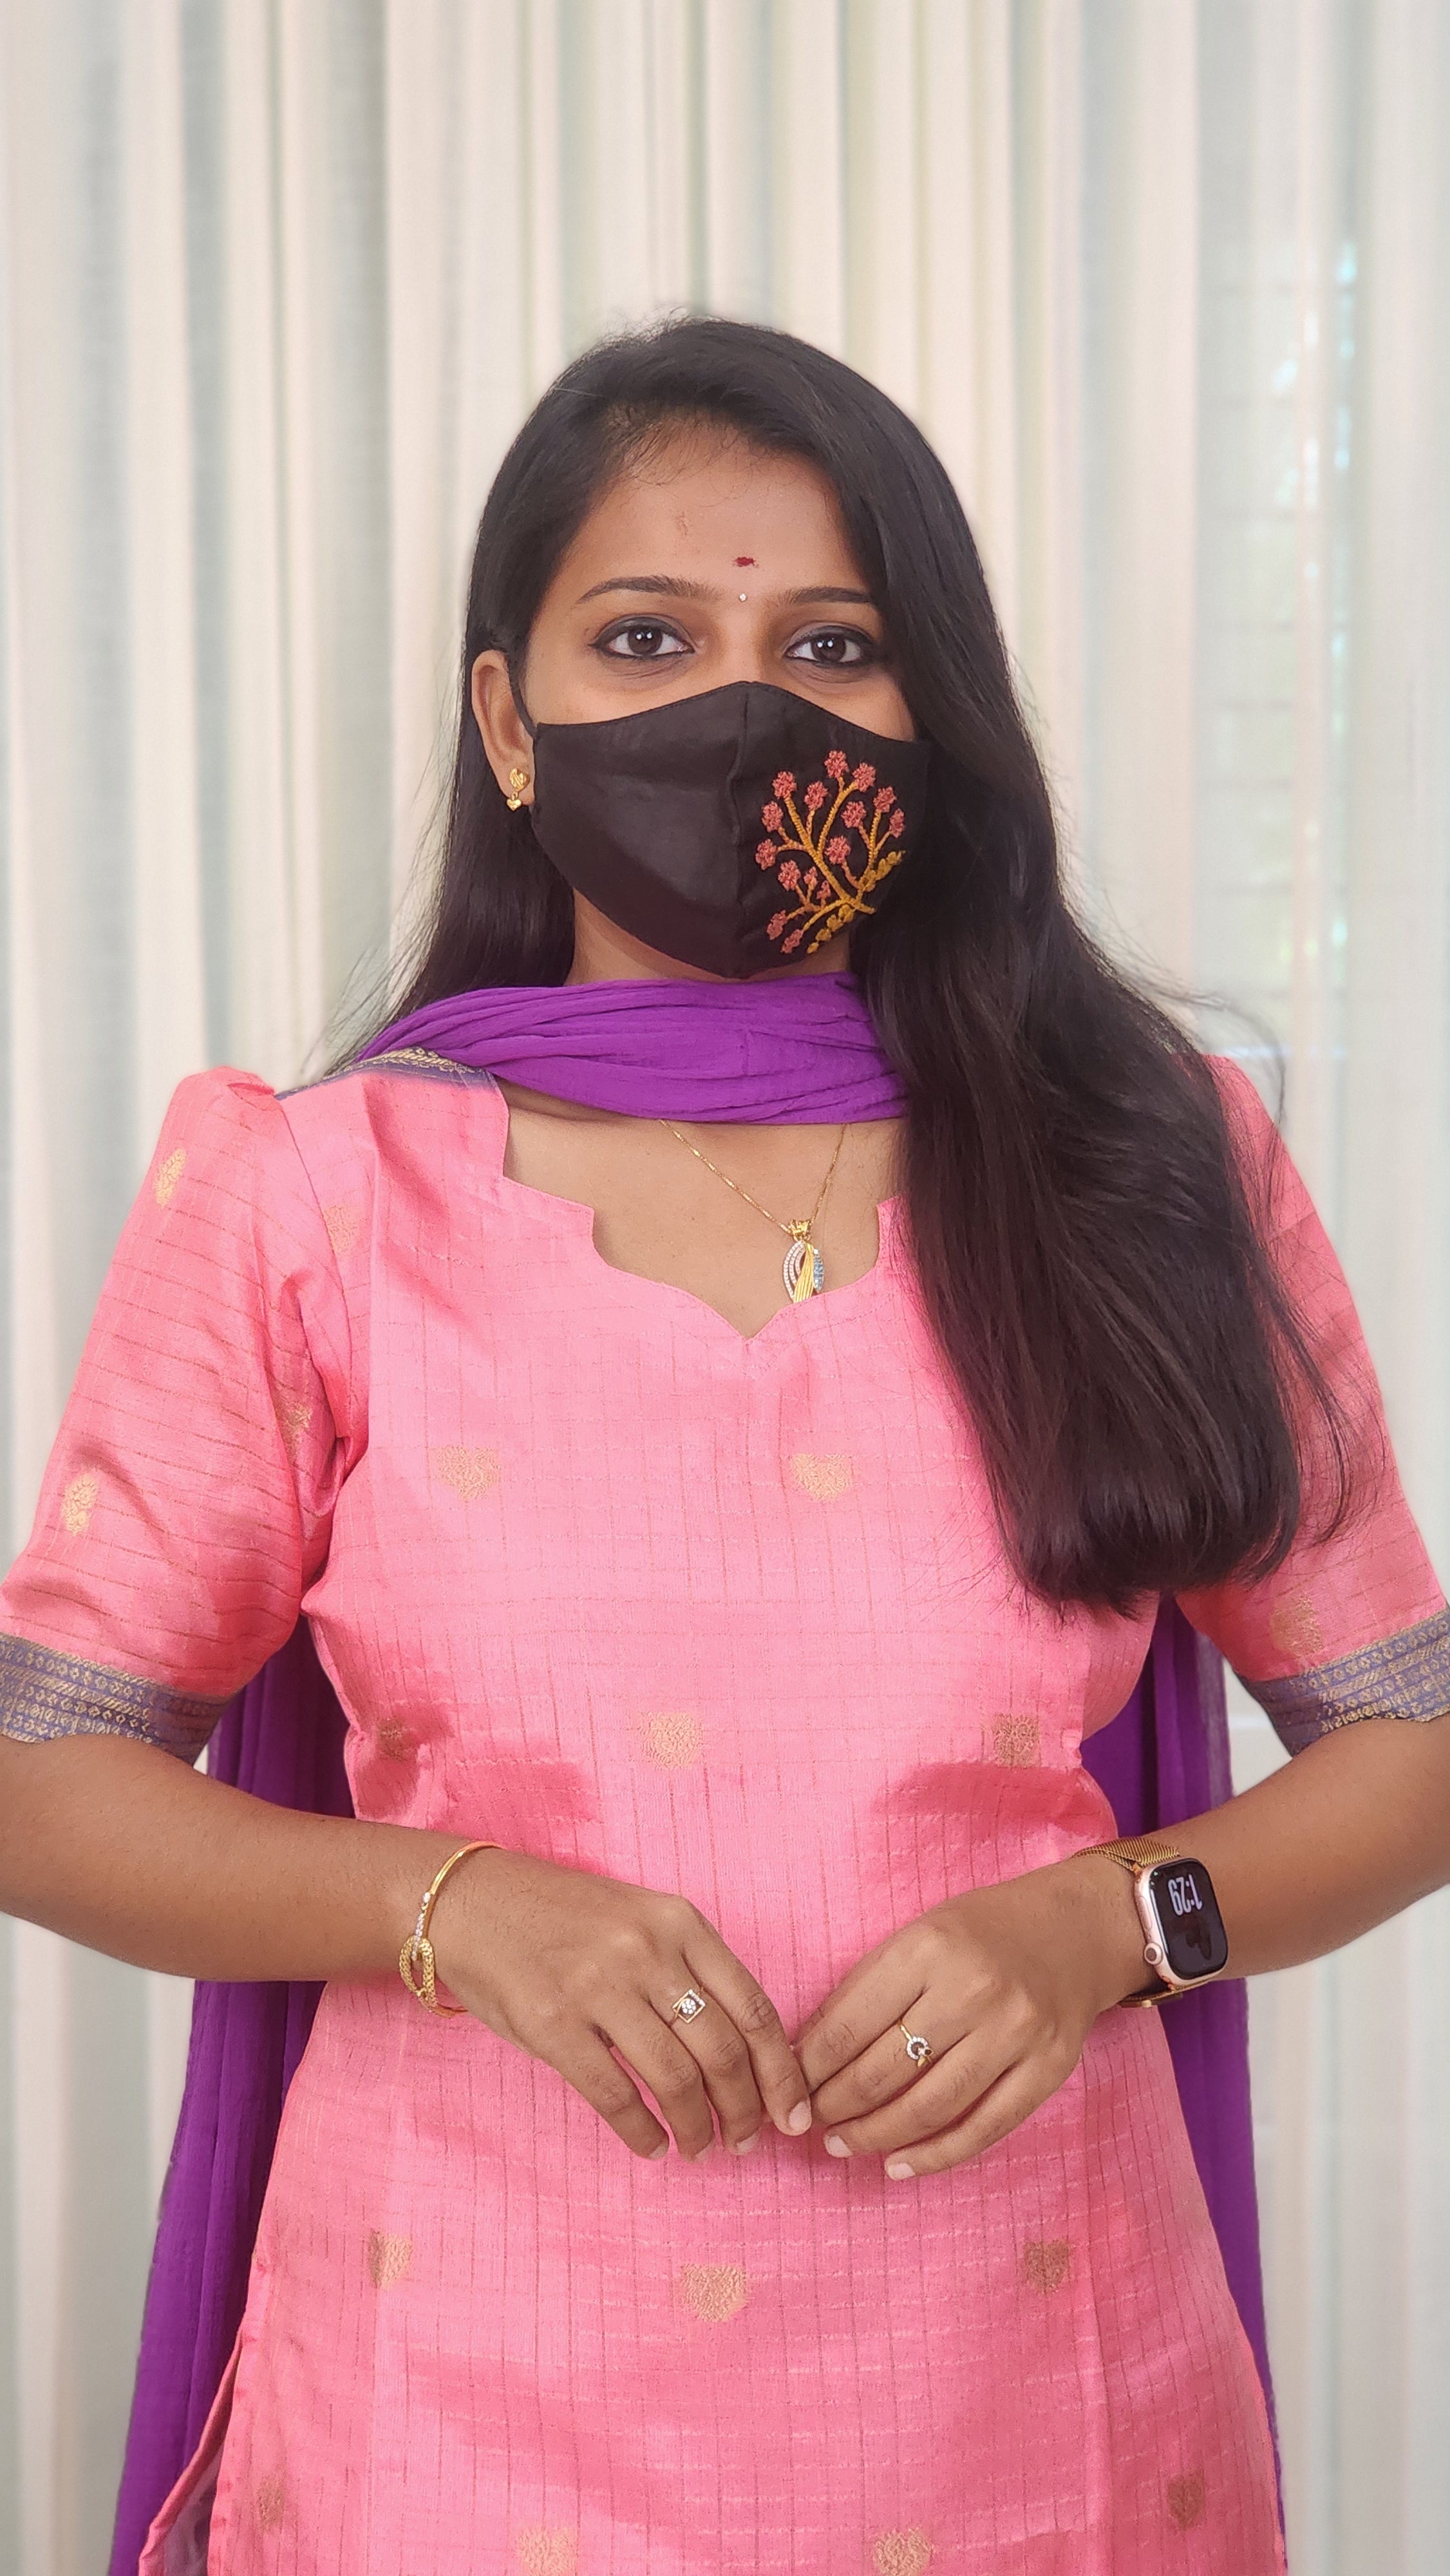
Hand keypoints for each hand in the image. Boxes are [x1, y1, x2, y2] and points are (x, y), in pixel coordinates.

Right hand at [427, 1848, 811, 2160]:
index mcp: (679, 1922)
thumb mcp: (640, 1920)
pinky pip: (615, 2094)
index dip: (782, 2072)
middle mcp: (646, 1950)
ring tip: (698, 2147)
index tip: (794, 2114)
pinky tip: (652, 2146)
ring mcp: (599, 1986)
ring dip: (696, 2126)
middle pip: (723, 2050)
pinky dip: (642, 2131)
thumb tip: (743, 2053)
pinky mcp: (553, 2023)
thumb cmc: (563, 1919)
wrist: (472, 1903)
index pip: (755, 2008)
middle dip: (744, 2109)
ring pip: (676, 2077)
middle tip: (745, 2142)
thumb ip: (689, 1970)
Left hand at [795, 1858, 1146, 2179]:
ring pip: (928, 2107)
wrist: (1077, 1929)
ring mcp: (1015, 2033)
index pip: (851, 2023)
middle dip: (836, 2105)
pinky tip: (899, 2166)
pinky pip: (983, 2129)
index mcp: (929, 1947)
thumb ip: (868, 1989)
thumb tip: (807, 2052)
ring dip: (875, 2136)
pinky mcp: (1047, 2070)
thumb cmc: (984, 1932)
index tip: (788, 2087)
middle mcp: (973, 1990)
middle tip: (811, 2122)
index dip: (811, 2066)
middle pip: (884, 2070)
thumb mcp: (919, 1935)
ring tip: (842, 2145)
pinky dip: (935, 2156)